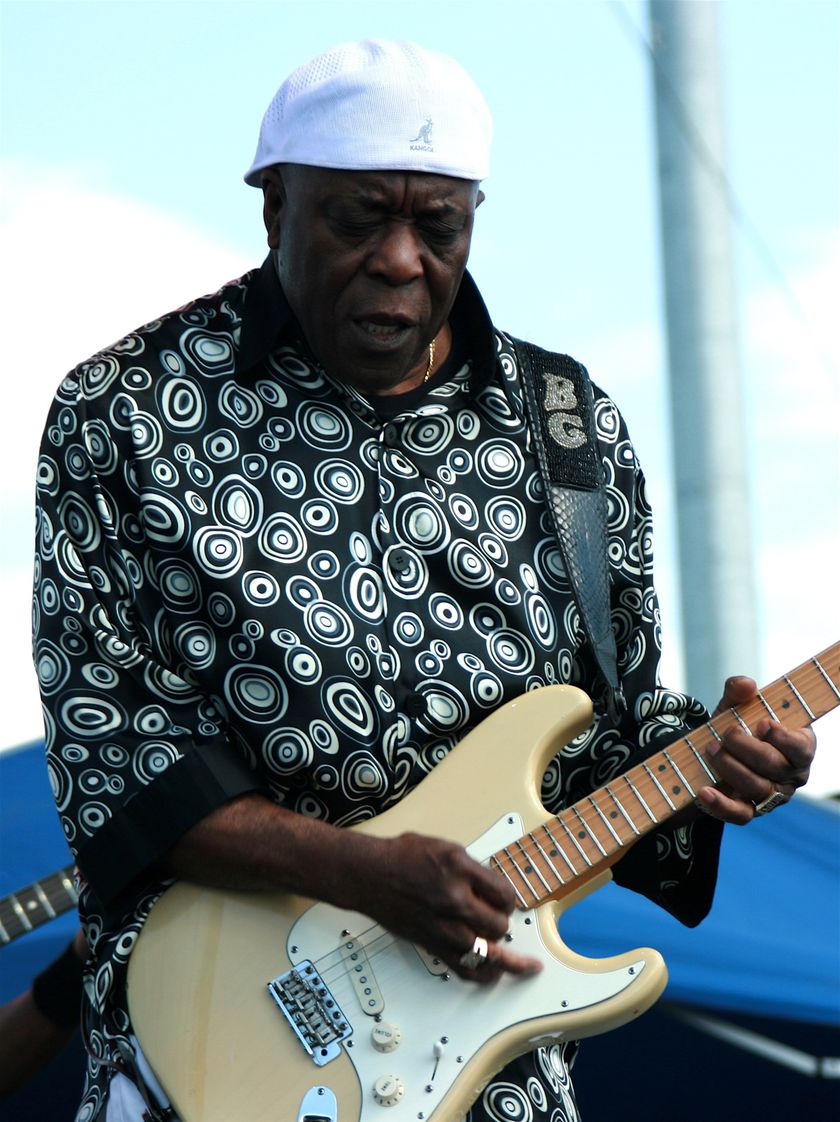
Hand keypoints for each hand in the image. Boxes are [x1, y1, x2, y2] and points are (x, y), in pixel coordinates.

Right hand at [336, 831, 542, 983]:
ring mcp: (443, 926)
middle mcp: (454, 900)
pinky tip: (496, 975)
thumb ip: (472, 869)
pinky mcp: (432, 944)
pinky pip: (465, 968)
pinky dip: (484, 975)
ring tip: (525, 965)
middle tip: (500, 919)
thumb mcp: (444, 847)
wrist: (369, 875)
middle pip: (499, 924)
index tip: (507, 901)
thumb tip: (491, 888)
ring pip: (488, 952)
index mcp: (460, 870)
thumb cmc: (400, 858)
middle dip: (503, 921)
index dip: (510, 899)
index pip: (504, 893)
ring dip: (505, 954)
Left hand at [695, 676, 815, 823]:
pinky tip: (704, 791)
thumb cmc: (736, 727)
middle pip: (775, 766)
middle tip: (725, 734)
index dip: (783, 738)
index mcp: (799, 747)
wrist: (712, 753)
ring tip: (710, 750)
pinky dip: (721, 804)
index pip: (801, 748)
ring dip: (730, 767)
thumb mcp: (734, 706)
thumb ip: (738, 692)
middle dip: (746, 748)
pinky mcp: (749, 812)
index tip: (761, 723)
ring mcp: (771, 796)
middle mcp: (791, 775)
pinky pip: (739, 815)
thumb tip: (745, 684)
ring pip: (757, 788)